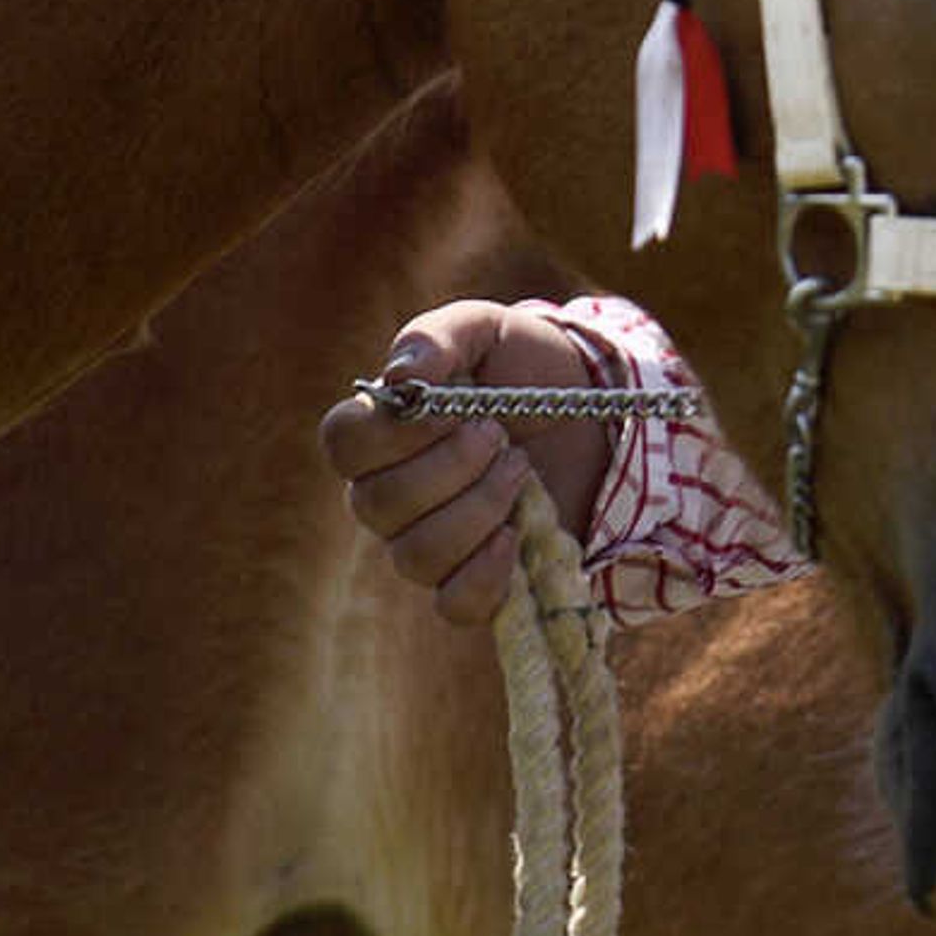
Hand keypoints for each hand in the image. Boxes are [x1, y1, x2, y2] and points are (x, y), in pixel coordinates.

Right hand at [316, 299, 612, 625]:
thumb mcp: (488, 330)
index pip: (342, 444)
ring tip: (521, 470)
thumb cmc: (526, 367)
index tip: (449, 410)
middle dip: (452, 466)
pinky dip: (486, 574)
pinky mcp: (472, 580)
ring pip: (415, 557)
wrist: (593, 413)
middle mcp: (390, 494)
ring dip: (478, 509)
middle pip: (378, 504)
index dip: (391, 433)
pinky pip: (453, 605)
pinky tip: (516, 535)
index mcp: (381, 433)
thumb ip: (439, 339)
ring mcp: (426, 542)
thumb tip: (398, 378)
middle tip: (500, 435)